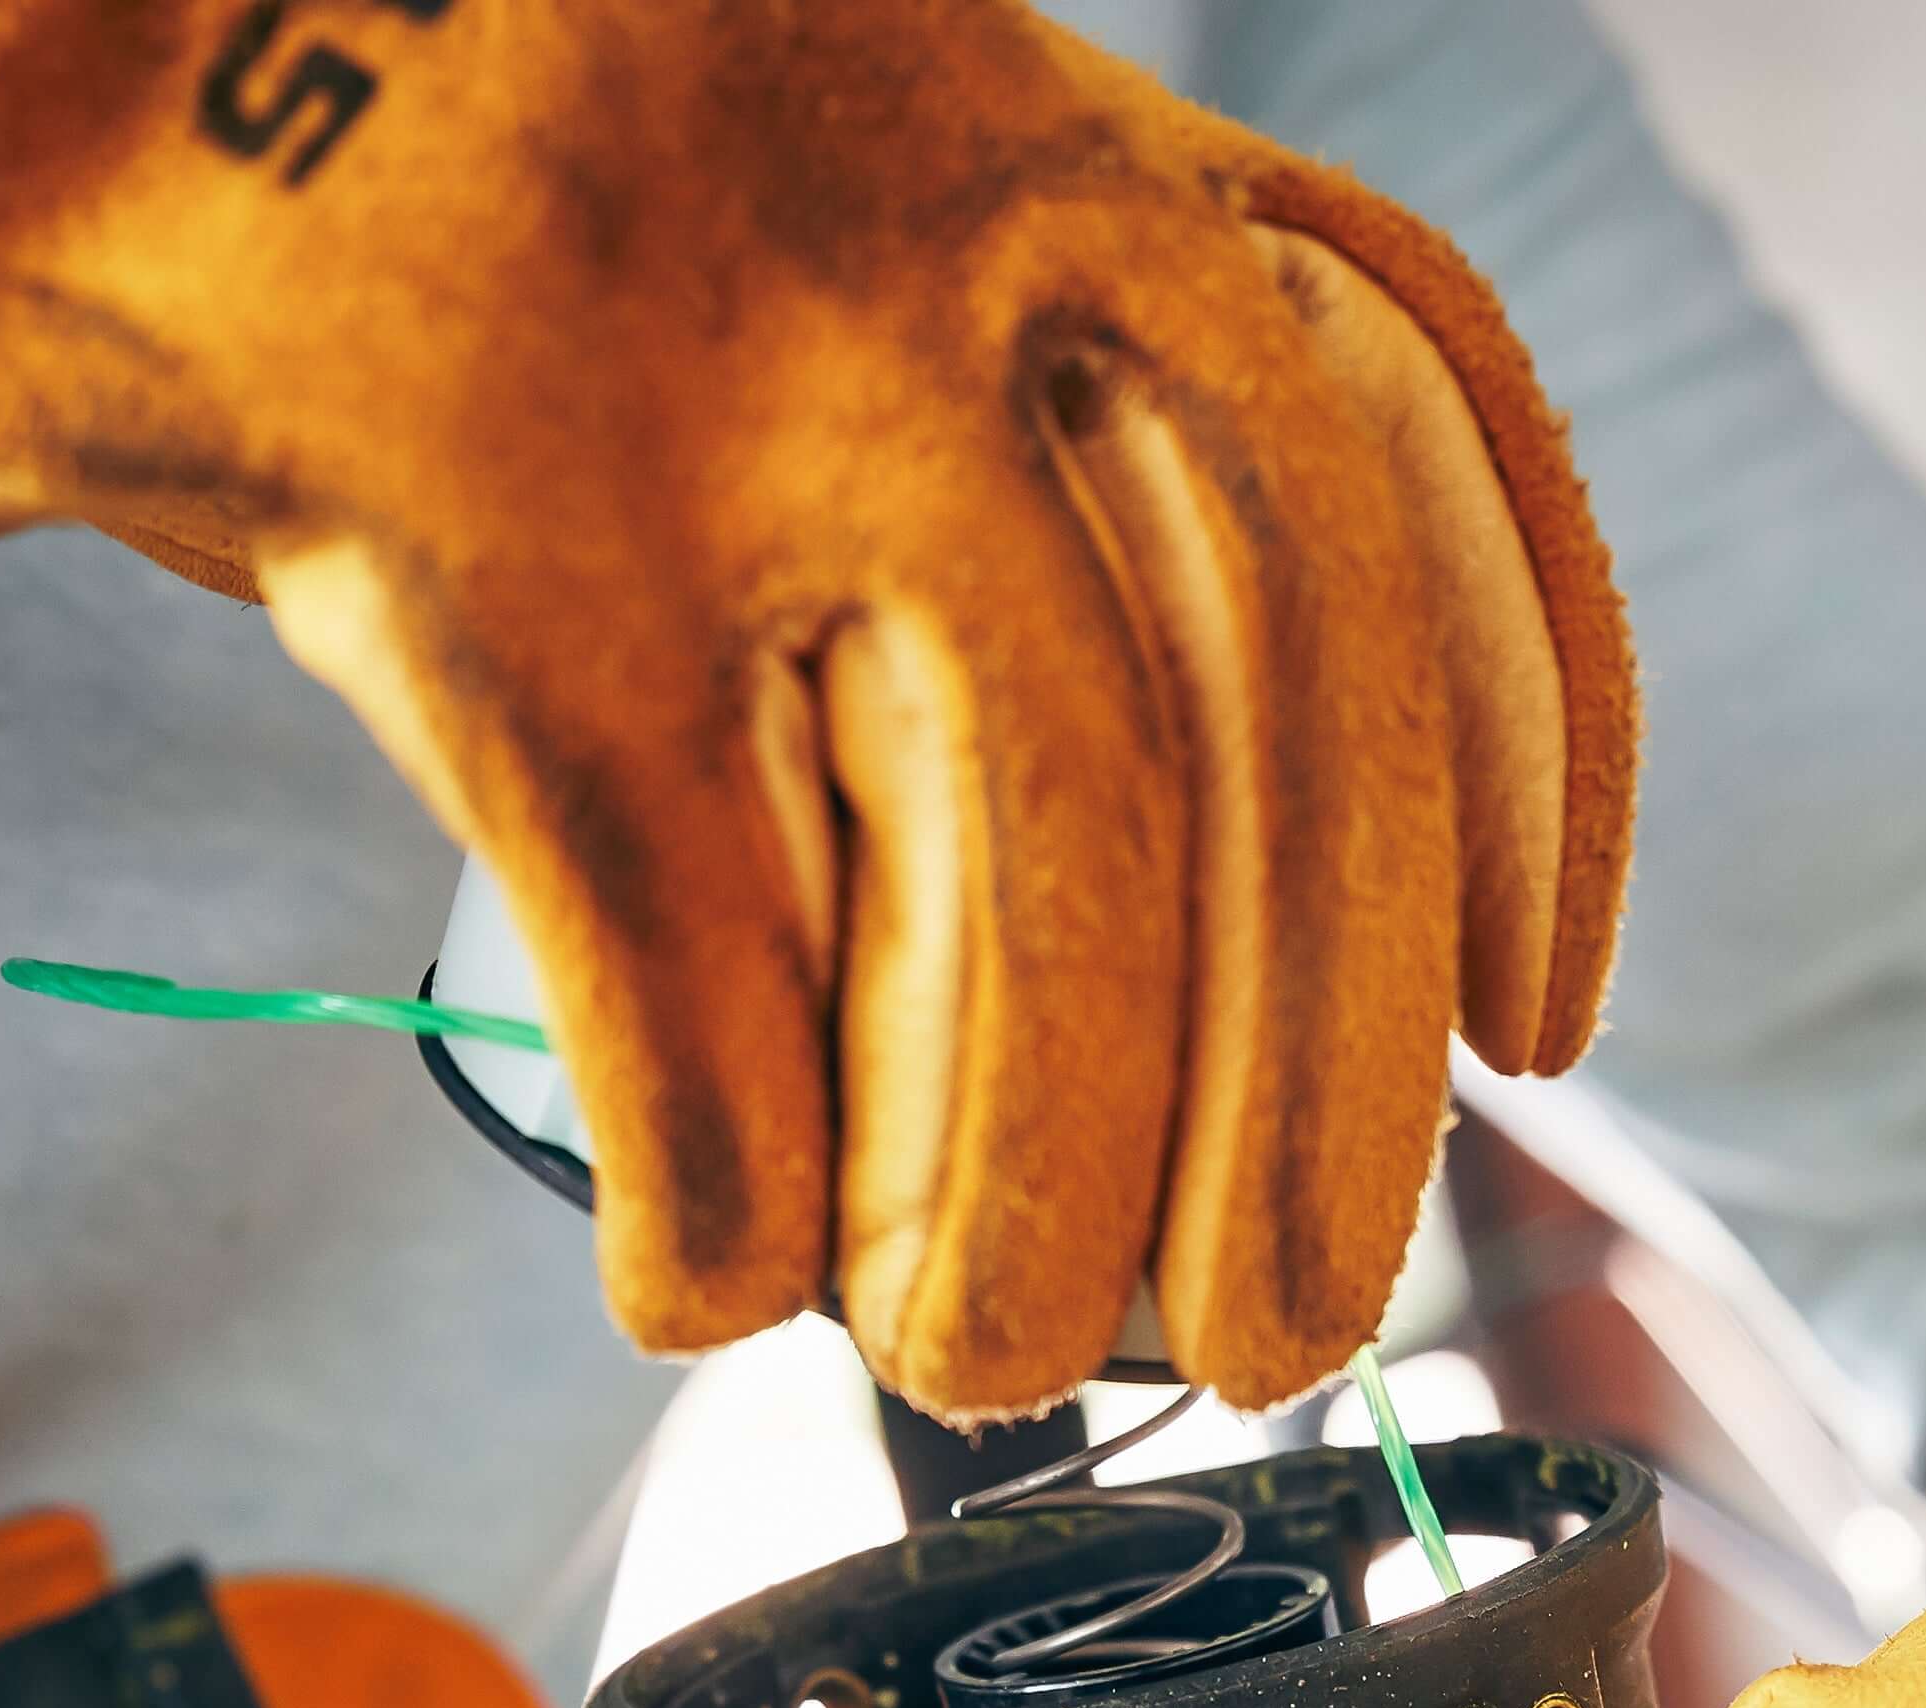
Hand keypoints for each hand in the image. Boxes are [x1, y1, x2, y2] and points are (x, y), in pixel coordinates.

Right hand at [0, 0, 1633, 1417]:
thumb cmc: (383, 169)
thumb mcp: (757, 218)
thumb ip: (948, 462)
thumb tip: (1097, 943)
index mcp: (1047, 120)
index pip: (1423, 425)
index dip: (1542, 756)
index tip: (1540, 1018)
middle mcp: (955, 191)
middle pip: (1297, 692)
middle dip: (1321, 1075)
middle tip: (1287, 1330)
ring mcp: (737, 338)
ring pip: (1047, 843)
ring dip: (1048, 1176)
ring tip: (987, 1366)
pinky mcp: (483, 496)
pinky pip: (692, 935)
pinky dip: (728, 1179)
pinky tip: (699, 1291)